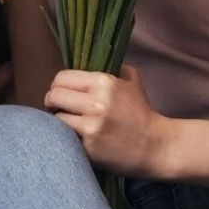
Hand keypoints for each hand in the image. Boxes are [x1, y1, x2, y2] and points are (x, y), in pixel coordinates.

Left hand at [44, 66, 167, 176]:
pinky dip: (68, 137)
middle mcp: (96, 102)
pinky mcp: (88, 147)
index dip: (59, 85)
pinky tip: (78, 137)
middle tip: (60, 108)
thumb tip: (88, 61)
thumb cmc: (141, 113)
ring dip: (60, 121)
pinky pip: (65, 137)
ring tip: (71, 123)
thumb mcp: (132, 81)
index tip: (63, 92)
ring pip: (56, 118)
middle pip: (54, 96)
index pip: (62, 77)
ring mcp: (91, 126)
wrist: (155, 146)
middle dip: (53, 102)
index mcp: (104, 82)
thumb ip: (112, 67)